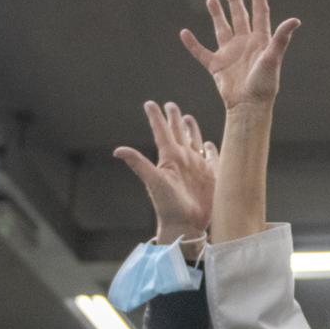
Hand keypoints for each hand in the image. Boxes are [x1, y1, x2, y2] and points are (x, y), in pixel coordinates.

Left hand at [114, 101, 215, 245]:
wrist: (185, 224)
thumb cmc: (167, 204)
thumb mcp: (153, 181)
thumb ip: (138, 163)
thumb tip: (117, 150)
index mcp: (169, 158)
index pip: (161, 132)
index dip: (156, 117)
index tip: (150, 103)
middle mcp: (183, 159)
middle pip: (178, 133)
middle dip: (174, 118)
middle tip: (170, 105)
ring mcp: (197, 167)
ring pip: (194, 142)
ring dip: (191, 129)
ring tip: (188, 117)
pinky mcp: (212, 175)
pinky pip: (212, 157)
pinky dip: (211, 149)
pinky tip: (209, 143)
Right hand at [179, 0, 299, 112]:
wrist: (249, 106)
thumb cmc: (264, 84)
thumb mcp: (273, 58)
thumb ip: (281, 38)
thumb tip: (295, 20)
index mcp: (260, 40)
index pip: (259, 14)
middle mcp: (245, 44)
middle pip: (239, 17)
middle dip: (234, 1)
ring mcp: (230, 53)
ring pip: (221, 28)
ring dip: (216, 14)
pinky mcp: (217, 66)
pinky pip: (201, 52)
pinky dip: (192, 44)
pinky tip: (184, 33)